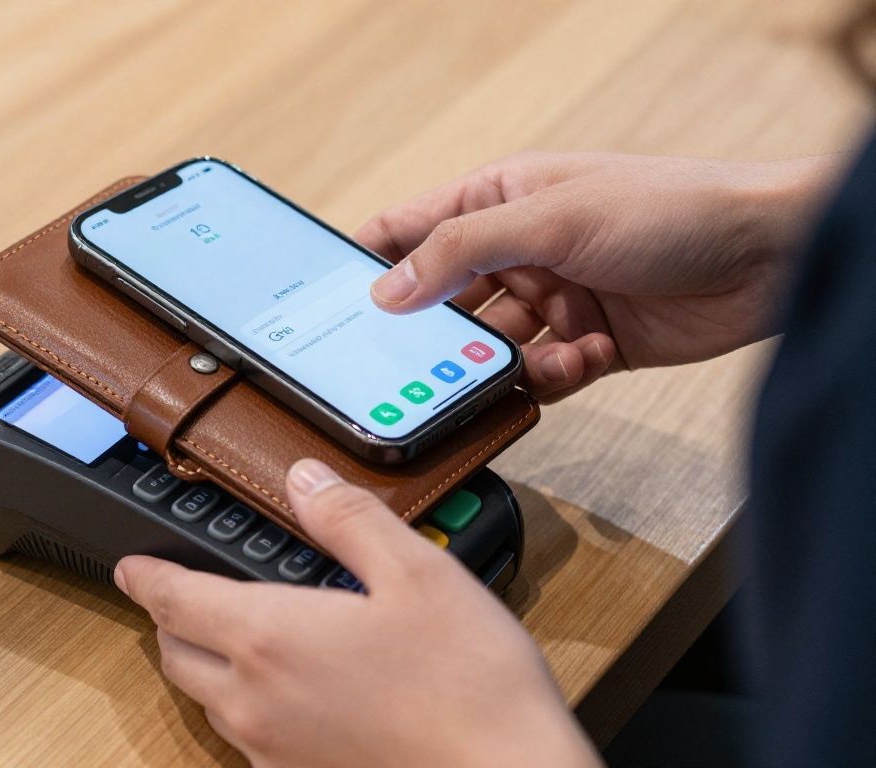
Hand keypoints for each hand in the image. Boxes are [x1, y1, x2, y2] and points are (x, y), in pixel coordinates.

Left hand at [115, 460, 598, 767]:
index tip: (129, 566)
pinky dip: (249, 707)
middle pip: (176, 655)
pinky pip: (248, 740)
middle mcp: (255, 701)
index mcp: (269, 637)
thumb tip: (304, 479)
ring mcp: (273, 750)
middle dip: (171, 619)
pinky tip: (294, 693)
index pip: (173, 599)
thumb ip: (348, 519)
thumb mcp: (417, 572)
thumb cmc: (469, 685)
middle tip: (182, 595)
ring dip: (208, 665)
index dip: (145, 576)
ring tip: (239, 638)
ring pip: (209, 702)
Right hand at [359, 151, 839, 401]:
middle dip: (436, 333)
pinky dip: (556, 374)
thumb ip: (461, 251)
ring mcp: (554, 299)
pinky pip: (545, 373)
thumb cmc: (671, 207)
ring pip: (492, 348)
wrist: (770, 255)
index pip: (411, 231)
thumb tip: (387, 290)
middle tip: (420, 362)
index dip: (370, 264)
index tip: (334, 306)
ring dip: (501, 362)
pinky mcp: (588, 345)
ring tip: (523, 359)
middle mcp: (520, 251)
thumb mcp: (552, 219)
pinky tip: (586, 354)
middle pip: (445, 302)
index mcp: (500, 200)